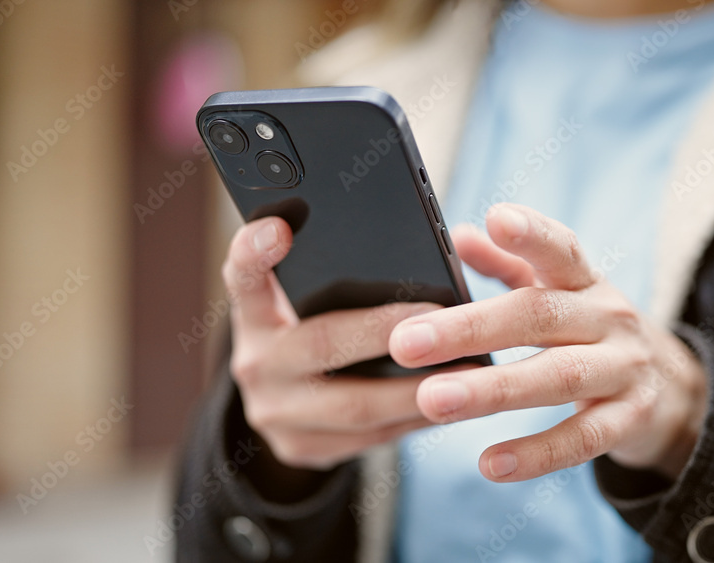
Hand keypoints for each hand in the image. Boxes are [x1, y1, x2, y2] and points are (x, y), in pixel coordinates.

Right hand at [223, 217, 441, 469]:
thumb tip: (421, 245)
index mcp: (254, 313)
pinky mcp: (301, 448)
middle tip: (441, 314)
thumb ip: (335, 274)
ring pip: (354, 404)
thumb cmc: (311, 330)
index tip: (280, 228)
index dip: (255, 251)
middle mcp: (255, 362)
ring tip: (470, 370)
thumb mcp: (303, 301)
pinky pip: (370, 437)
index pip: (243, 275)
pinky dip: (416, 417)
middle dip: (385, 330)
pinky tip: (454, 402)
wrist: (282, 404)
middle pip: (320, 342)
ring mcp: (274, 412)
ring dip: (417, 388)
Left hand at [389, 203, 707, 481]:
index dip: (532, 233)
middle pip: (539, 317)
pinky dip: (537, 453)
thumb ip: (509, 265)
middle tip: (407, 342)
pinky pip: (582, 439)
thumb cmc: (588, 331)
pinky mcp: (630, 419)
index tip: (497, 218)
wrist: (668, 388)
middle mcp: (608, 317)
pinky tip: (490, 464)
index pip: (561, 249)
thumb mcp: (558, 293)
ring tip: (433, 400)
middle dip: (469, 329)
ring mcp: (624, 369)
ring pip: (557, 377)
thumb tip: (461, 235)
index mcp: (584, 281)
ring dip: (492, 390)